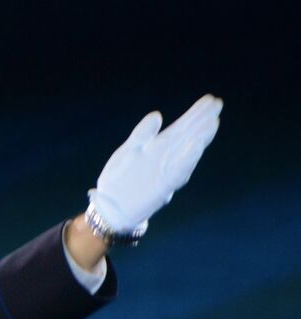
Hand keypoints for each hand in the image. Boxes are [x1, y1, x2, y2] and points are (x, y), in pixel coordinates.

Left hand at [90, 94, 221, 233]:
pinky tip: (196, 145)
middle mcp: (166, 158)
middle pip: (187, 135)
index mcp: (157, 147)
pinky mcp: (162, 186)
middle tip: (217, 103)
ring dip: (200, 136)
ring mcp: (165, 171)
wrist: (111, 208)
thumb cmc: (119, 179)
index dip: (194, 114)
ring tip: (212, 121)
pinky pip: (178, 171)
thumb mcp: (128, 152)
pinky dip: (187, 159)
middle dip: (202, 120)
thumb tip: (157, 115)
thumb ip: (142, 134)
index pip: (180, 127)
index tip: (209, 99)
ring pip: (187, 151)